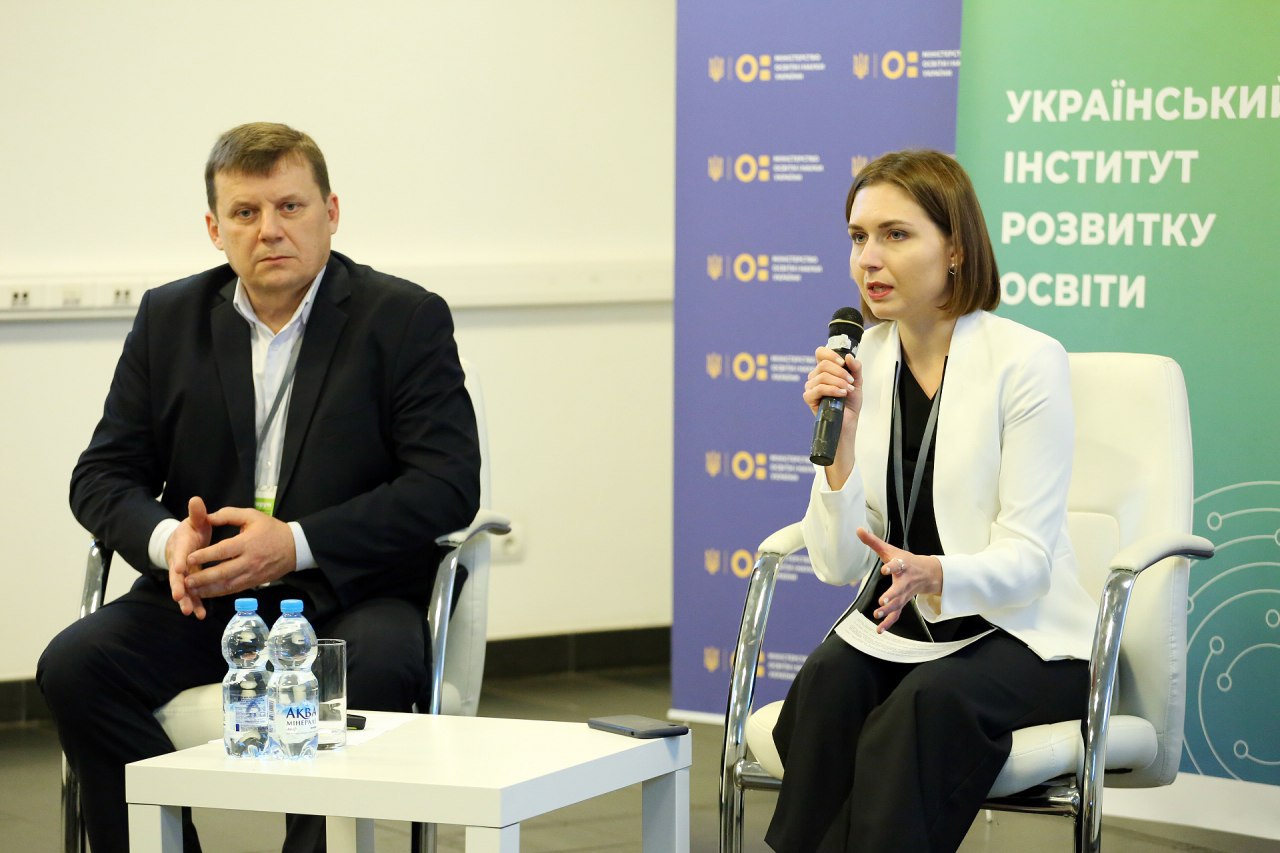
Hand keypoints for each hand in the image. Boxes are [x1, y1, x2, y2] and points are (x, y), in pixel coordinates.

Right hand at [167, 496, 212, 618]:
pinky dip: (196, 603)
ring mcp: (184, 575)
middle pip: (177, 577)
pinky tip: (201, 614)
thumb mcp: (195, 521)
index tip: (180, 568)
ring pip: (184, 589)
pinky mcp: (191, 582)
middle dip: (178, 587)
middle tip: (180, 597)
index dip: (179, 561)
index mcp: (182, 547)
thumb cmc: (191, 531)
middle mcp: (179, 563)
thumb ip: (197, 513)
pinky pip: (193, 594)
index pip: (179, 554)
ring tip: (191, 612)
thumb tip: (196, 499)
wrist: (183, 542)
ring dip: (187, 601)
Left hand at [183, 507, 296, 600]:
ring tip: (191, 590)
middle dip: (202, 578)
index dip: (205, 555)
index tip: (189, 558)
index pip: (222, 551)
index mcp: (247, 543)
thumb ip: (228, 515)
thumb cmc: (271, 529)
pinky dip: (219, 593)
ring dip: (208, 589)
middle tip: (185, 581)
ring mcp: (252, 574)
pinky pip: (234, 590)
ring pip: (227, 585)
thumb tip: (207, 517)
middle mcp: (249, 561)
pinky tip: (206, 593)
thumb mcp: (252, 516)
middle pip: (223, 572)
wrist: (295, 547)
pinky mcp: (254, 582)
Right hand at [802, 346, 861, 418]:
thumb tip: (848, 356)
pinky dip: (832, 390)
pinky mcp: (809, 398)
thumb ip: (855, 368)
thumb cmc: (850, 402)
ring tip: (848, 390)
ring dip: (839, 382)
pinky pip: (819, 388)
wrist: (849, 420)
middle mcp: (815, 376)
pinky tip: (841, 394)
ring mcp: (810, 387)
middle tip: (850, 382)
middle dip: (840, 372)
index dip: (831, 354)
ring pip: (822, 376)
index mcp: (824, 369)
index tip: (843, 363)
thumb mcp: (857, 381)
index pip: (820, 353)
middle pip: (823, 364)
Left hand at [856, 527, 942, 633]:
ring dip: (888, 610)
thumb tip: (858, 529)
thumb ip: (873, 542)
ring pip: (898, 604)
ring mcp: (905, 594)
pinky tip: (879, 630)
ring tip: (877, 614)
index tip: (885, 569)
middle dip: (891, 596)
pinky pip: (897, 614)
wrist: (928, 573)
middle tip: (881, 601)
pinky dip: (888, 623)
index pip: (897, 565)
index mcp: (902, 566)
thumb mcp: (890, 550)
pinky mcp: (903, 602)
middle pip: (899, 589)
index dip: (891, 567)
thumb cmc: (906, 560)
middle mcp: (905, 581)